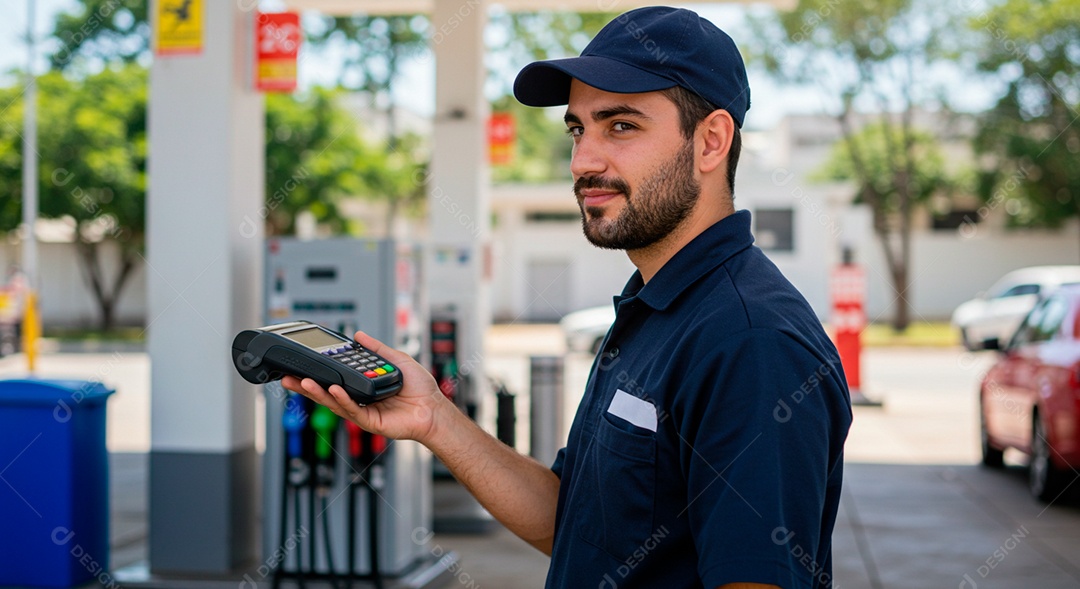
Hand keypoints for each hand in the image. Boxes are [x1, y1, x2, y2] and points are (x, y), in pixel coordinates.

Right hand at [281, 331, 449, 444]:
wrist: (433, 408)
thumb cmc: (420, 388)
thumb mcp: (396, 360)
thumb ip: (376, 348)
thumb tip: (359, 335)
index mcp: (362, 385)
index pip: (335, 378)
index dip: (318, 373)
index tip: (302, 365)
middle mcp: (359, 398)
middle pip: (327, 392)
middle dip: (306, 386)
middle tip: (287, 377)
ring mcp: (363, 411)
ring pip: (334, 402)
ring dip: (318, 393)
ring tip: (303, 383)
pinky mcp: (370, 421)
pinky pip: (352, 410)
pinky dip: (342, 399)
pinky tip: (334, 390)